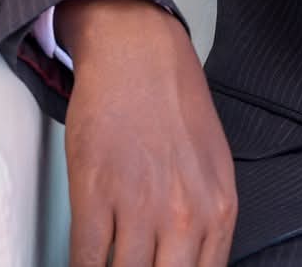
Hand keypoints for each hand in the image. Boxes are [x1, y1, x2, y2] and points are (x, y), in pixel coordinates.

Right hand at [56, 0, 236, 266]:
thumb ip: (207, 221)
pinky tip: (82, 265)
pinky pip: (86, 259)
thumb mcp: (213, 167)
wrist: (139, 54)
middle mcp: (184, 215)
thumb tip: (192, 262)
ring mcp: (139, 206)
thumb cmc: (175, 107)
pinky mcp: (96, 194)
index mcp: (219, 210)